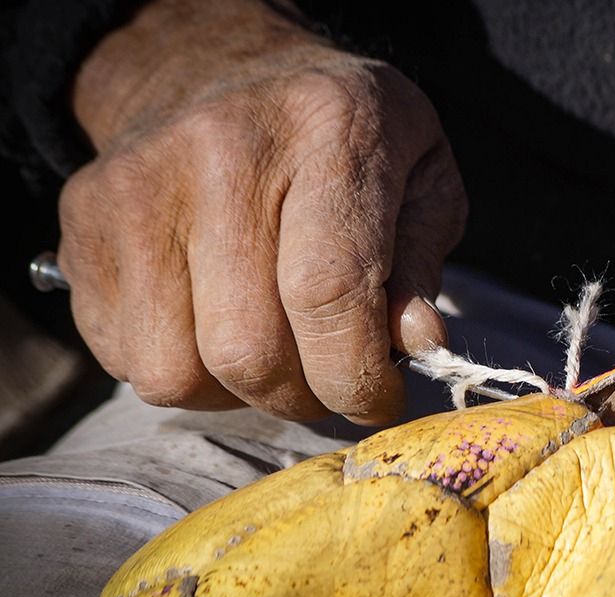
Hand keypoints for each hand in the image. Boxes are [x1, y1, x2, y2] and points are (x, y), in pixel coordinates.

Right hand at [58, 0, 465, 423]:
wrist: (218, 68)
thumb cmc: (341, 139)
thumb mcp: (420, 176)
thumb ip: (421, 262)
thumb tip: (416, 343)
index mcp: (329, 130)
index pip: (328, 291)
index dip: (356, 376)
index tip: (380, 400)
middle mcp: (221, 152)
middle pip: (247, 349)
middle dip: (302, 397)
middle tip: (330, 382)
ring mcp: (138, 187)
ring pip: (176, 371)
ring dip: (236, 394)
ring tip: (273, 353)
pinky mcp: (83, 221)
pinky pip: (126, 359)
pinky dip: (182, 373)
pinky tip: (215, 326)